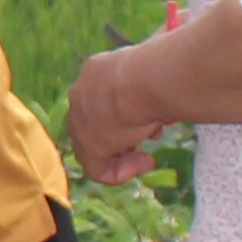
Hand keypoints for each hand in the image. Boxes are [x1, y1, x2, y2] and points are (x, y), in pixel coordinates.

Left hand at [64, 44, 171, 183]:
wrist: (147, 78)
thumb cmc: (159, 69)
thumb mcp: (154, 75)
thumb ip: (150, 89)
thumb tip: (161, 104)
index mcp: (96, 71)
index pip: (103, 98)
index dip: (128, 112)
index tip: (153, 116)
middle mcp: (82, 93)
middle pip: (98, 122)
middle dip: (125, 133)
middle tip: (150, 135)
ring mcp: (80, 121)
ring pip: (97, 146)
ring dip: (126, 153)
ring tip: (150, 151)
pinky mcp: (88, 146)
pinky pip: (97, 169)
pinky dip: (121, 172)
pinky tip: (145, 162)